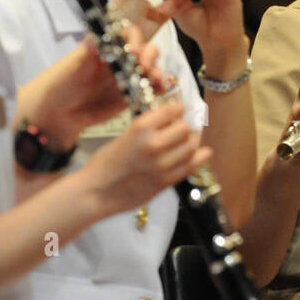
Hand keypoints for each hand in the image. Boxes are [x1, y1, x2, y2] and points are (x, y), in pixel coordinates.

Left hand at [19, 33, 161, 149]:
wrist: (56, 113)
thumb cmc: (59, 84)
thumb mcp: (70, 67)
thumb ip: (86, 53)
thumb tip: (95, 38)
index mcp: (106, 46)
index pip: (127, 34)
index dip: (135, 38)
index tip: (135, 49)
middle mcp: (119, 59)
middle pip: (144, 49)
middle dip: (149, 55)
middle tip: (146, 66)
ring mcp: (127, 77)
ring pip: (150, 68)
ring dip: (157, 71)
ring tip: (156, 79)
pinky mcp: (131, 95)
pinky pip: (149, 88)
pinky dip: (158, 88)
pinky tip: (161, 89)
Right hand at [86, 100, 211, 212]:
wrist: (95, 192)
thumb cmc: (104, 163)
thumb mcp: (125, 136)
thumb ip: (148, 130)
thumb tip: (169, 121)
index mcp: (141, 128)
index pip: (172, 110)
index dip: (178, 108)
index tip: (180, 109)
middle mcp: (154, 144)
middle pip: (185, 128)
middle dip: (186, 125)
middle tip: (184, 126)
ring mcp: (162, 165)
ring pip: (191, 147)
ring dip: (193, 141)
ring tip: (190, 139)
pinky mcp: (165, 182)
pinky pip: (190, 167)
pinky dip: (200, 158)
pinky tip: (204, 153)